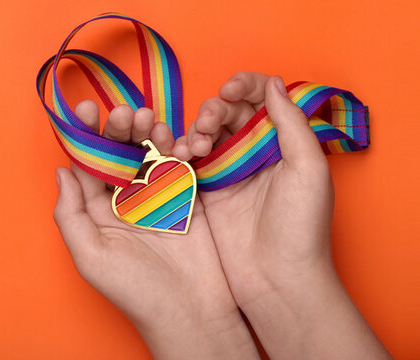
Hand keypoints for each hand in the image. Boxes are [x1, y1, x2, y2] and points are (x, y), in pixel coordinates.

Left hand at [54, 100, 257, 358]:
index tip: (86, 109)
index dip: (86, 137)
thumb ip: (70, 214)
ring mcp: (157, 196)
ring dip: (145, 132)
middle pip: (118, 153)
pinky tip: (170, 135)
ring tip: (146, 119)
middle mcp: (125, 199)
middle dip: (118, 129)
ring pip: (148, 153)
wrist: (192, 312)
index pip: (88, 165)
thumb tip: (60, 172)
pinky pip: (179, 163)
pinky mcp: (187, 196)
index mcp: (98, 210)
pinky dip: (175, 146)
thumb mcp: (91, 256)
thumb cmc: (136, 291)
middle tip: (123, 113)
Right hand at [173, 73, 390, 358]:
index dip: (244, 86)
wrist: (277, 280)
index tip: (229, 89)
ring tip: (196, 147)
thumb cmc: (301, 228)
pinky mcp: (205, 192)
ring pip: (204, 134)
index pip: (262, 99)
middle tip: (210, 124)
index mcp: (282, 143)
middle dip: (214, 109)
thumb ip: (292, 123)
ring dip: (196, 129)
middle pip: (228, 112)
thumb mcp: (307, 169)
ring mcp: (228, 172)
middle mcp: (254, 153)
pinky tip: (181, 156)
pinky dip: (180, 152)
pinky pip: (187, 162)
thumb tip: (273, 83)